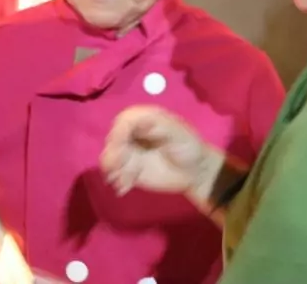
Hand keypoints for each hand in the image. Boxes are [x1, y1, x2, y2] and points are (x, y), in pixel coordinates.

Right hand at [101, 105, 218, 198]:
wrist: (196, 172)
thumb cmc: (189, 147)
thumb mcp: (178, 132)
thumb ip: (158, 125)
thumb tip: (136, 122)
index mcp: (145, 118)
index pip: (124, 120)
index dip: (119, 130)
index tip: (120, 143)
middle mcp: (134, 133)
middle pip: (112, 138)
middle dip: (113, 151)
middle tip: (119, 165)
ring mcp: (130, 152)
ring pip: (109, 156)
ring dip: (112, 167)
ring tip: (124, 179)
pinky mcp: (130, 169)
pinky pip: (115, 173)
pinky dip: (117, 180)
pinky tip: (125, 187)